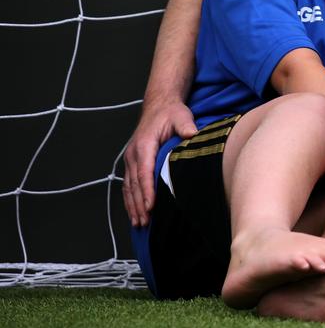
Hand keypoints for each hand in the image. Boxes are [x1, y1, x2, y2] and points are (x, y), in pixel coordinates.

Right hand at [122, 101, 197, 226]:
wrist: (159, 105)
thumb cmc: (171, 112)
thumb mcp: (181, 115)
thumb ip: (185, 125)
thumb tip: (192, 134)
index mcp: (144, 144)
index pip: (144, 172)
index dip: (147, 190)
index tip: (150, 206)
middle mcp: (134, 153)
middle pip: (134, 183)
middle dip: (139, 204)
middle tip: (145, 221)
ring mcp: (131, 158)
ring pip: (129, 186)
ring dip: (132, 205)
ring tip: (139, 222)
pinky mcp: (133, 162)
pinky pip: (129, 184)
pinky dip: (130, 199)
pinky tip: (135, 211)